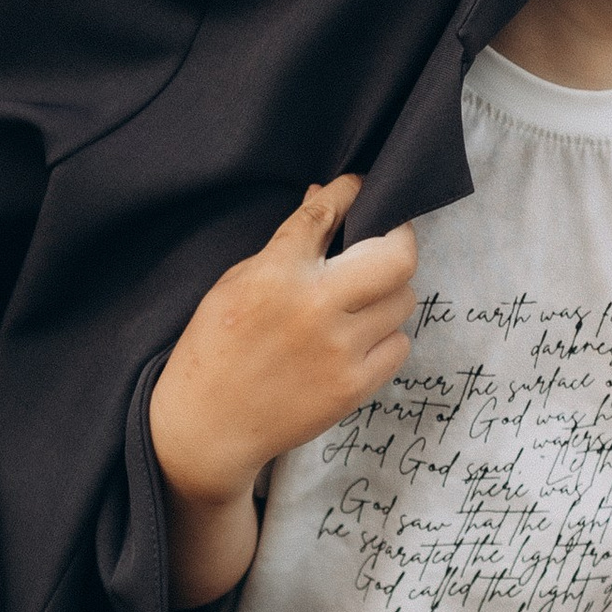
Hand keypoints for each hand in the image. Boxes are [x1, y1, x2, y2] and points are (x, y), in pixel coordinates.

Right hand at [147, 178, 416, 605]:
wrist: (208, 426)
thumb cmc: (215, 348)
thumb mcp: (235, 283)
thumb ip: (286, 243)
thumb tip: (324, 196)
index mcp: (275, 275)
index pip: (327, 213)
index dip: (349, 191)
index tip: (358, 186)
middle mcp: (314, 309)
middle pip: (397, 257)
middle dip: (398, 237)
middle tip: (387, 237)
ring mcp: (339, 351)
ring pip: (403, 300)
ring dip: (389, 291)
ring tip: (362, 297)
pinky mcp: (353, 387)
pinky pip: (399, 345)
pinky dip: (386, 335)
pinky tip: (359, 337)